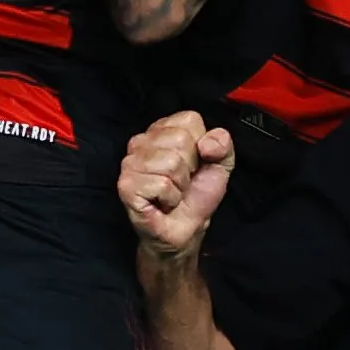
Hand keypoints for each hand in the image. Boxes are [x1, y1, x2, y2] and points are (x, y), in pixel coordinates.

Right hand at [119, 111, 233, 261]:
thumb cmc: (197, 193)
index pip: (190, 121)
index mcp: (163, 128)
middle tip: (181, 181)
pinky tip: (163, 202)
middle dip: (189, 167)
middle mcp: (141, 141)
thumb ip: (223, 144)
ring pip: (171, 163)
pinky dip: (170, 198)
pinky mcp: (126, 185)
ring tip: (172, 191)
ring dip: (179, 185)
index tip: (194, 164)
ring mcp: (130, 163)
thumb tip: (208, 143)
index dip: (200, 146)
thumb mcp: (221, 163)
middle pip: (180, 141)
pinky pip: (161, 184)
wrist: (186, 228)